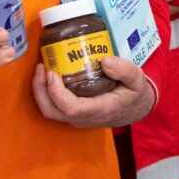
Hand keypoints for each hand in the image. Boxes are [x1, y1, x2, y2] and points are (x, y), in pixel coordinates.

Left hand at [32, 57, 155, 127]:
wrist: (136, 109)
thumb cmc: (135, 94)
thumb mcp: (137, 79)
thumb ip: (125, 70)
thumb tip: (105, 61)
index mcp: (99, 110)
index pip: (71, 108)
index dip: (57, 92)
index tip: (52, 73)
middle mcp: (84, 117)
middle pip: (53, 111)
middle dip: (40, 90)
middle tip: (41, 67)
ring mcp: (78, 117)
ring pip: (50, 110)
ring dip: (41, 91)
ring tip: (42, 68)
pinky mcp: (74, 113)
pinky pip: (54, 106)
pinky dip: (46, 92)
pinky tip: (49, 74)